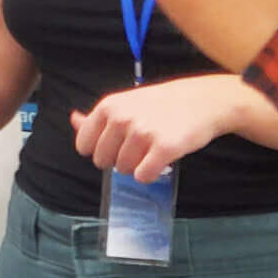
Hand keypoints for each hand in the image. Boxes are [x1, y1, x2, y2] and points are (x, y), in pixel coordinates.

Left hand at [72, 75, 240, 183]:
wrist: (203, 100)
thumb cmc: (162, 103)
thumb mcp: (126, 102)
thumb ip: (98, 116)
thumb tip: (74, 120)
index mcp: (109, 107)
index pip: (84, 145)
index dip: (99, 149)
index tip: (116, 144)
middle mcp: (122, 118)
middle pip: (102, 161)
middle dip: (118, 159)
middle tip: (139, 145)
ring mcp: (142, 133)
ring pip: (123, 170)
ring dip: (137, 166)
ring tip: (152, 148)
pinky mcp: (164, 148)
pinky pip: (143, 176)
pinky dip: (151, 174)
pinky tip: (161, 160)